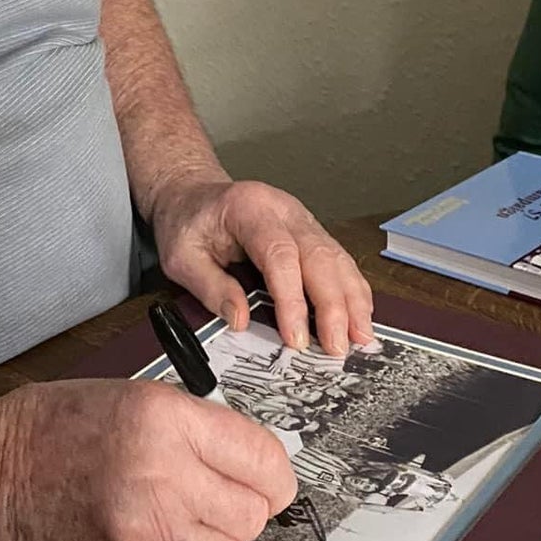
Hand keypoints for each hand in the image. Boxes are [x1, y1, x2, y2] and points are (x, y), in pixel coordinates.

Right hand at [0, 375, 298, 540]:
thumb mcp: (133, 400)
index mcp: (168, 416)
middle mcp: (165, 468)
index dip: (274, 477)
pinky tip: (133, 530)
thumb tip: (254, 463)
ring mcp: (149, 522)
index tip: (270, 484)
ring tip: (176, 518)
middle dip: (243, 511)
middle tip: (215, 501)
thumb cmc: (55, 429)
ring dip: (212, 540)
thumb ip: (196, 429)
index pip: (264, 458)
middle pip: (254, 513)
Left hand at [150, 176, 374, 354]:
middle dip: (333, 306)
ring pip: (337, 258)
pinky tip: (360, 315)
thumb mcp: (181, 256)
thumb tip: (240, 320)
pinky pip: (339, 260)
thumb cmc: (188, 222)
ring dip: (352, 300)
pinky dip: (352, 290)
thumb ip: (210, 287)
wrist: (194, 195)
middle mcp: (284, 210)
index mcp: (250, 209)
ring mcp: (302, 219)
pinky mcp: (310, 232)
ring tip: (360, 337)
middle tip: (337, 346)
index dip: (292, 299)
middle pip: (319, 256)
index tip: (296, 336)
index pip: (280, 255)